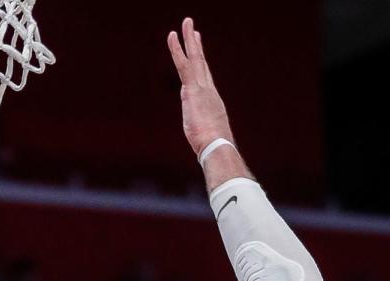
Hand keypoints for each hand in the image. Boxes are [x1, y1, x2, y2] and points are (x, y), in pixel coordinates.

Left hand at [168, 17, 233, 158]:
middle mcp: (208, 90)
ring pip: (194, 58)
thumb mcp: (204, 136)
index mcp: (212, 101)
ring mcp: (201, 87)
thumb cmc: (212, 147)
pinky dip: (177, 49)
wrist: (217, 145)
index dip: (201, 64)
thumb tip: (199, 133)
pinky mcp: (192, 88)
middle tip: (192, 29)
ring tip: (185, 22)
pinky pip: (183, 64)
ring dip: (189, 39)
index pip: (205, 78)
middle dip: (196, 45)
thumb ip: (200, 130)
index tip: (198, 50)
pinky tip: (172, 36)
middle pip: (201, 63)